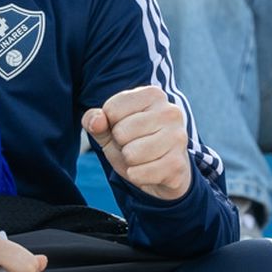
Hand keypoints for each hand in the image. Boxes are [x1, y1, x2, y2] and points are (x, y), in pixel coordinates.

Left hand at [83, 86, 191, 201]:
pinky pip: (138, 174)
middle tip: (136, 145)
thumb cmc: (134, 143)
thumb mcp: (109, 129)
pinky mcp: (177, 164)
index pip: (111, 109)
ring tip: (143, 157)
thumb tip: (96, 121)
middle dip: (121, 144)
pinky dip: (137, 176)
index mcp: (153, 95)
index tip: (127, 128)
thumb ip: (94, 120)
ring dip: (129, 161)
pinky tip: (150, 170)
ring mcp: (177, 137)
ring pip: (130, 154)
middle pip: (120, 132)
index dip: (111, 125)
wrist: (164, 173)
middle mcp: (170, 112)